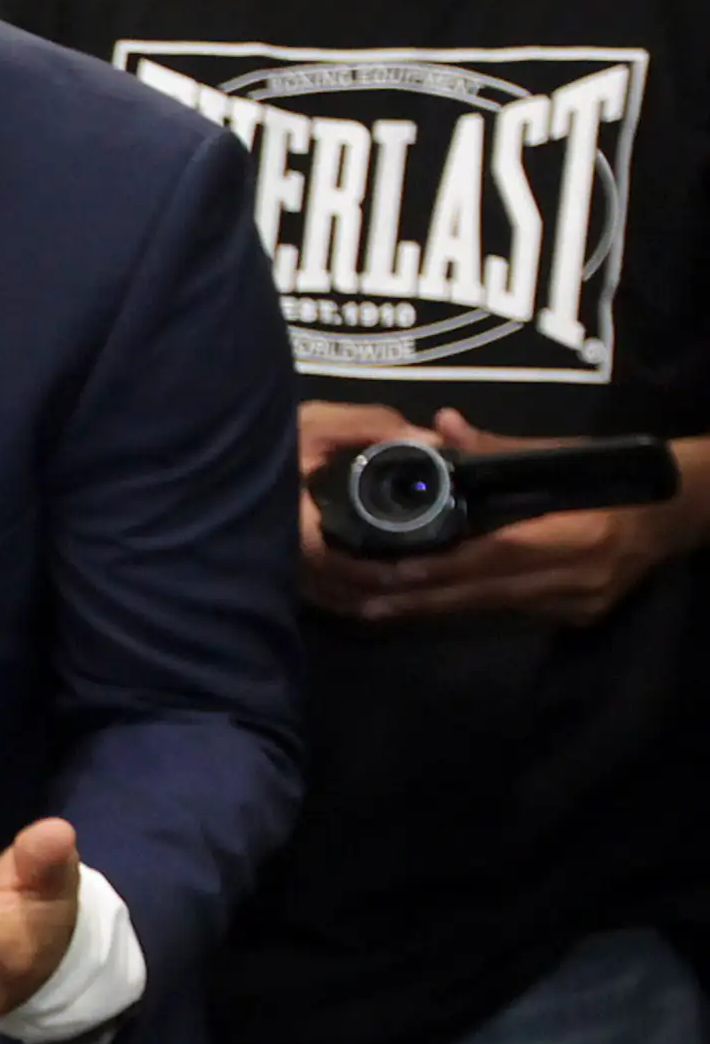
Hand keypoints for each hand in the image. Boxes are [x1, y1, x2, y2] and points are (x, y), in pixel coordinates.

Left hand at [312, 407, 706, 628]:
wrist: (677, 514)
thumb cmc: (617, 479)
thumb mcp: (564, 457)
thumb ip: (500, 449)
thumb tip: (442, 426)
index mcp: (579, 533)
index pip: (499, 555)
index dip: (443, 566)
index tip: (394, 569)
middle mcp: (579, 576)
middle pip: (486, 593)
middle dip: (424, 597)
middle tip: (367, 599)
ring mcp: (578, 603)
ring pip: (492, 609)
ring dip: (435, 609)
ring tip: (380, 608)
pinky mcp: (575, 617)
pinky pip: (509, 614)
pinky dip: (466, 608)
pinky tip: (426, 607)